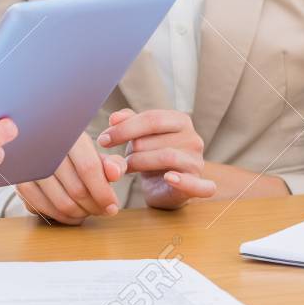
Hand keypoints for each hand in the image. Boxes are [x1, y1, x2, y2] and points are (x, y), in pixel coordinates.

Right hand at [15, 132, 126, 224]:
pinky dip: (60, 217)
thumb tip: (115, 173)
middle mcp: (46, 147)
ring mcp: (30, 165)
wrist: (39, 144)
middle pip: (77, 189)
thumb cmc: (73, 151)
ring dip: (79, 214)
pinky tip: (71, 213)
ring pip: (61, 203)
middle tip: (102, 210)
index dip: (103, 192)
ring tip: (88, 211)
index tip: (113, 206)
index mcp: (68, 135)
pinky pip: (43, 209)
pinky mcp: (20, 181)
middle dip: (94, 206)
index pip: (89, 168)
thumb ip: (111, 163)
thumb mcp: (94, 152)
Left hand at [96, 108, 214, 209]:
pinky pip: (199, 184)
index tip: (103, 140)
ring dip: (141, 162)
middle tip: (118, 158)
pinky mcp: (200, 184)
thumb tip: (114, 118)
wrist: (162, 186)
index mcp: (180, 120)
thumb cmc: (150, 154)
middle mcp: (193, 139)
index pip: (152, 118)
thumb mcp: (138, 135)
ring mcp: (197, 162)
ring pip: (168, 156)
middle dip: (131, 147)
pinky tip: (168, 178)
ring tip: (128, 167)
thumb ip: (127, 122)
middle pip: (157, 137)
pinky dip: (183, 181)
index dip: (124, 128)